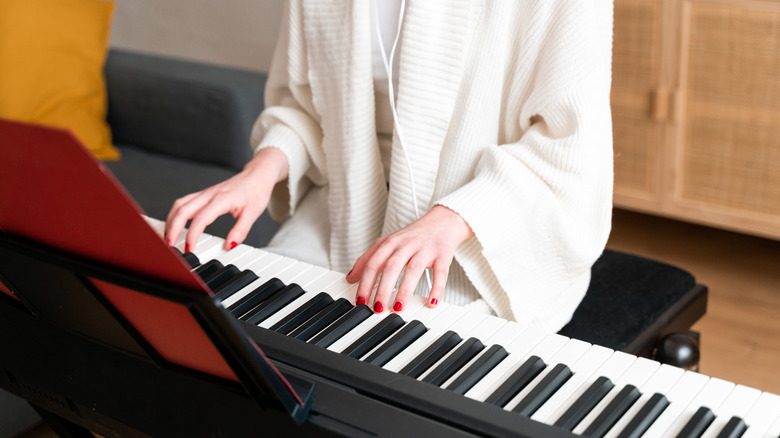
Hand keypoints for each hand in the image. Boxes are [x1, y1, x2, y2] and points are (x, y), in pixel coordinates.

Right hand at [164, 147, 288, 251]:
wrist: (257, 175)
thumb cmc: (255, 191)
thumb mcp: (253, 214)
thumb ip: (240, 231)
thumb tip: (230, 246)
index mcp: (222, 199)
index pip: (201, 218)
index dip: (192, 234)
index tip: (189, 248)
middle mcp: (210, 194)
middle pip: (183, 209)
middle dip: (173, 228)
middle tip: (171, 244)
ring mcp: (205, 193)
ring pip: (180, 204)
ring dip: (171, 220)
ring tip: (169, 236)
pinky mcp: (204, 194)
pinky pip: (184, 202)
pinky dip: (176, 214)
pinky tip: (175, 223)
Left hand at [346, 205, 473, 312]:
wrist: (443, 221)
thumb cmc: (413, 236)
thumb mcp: (388, 243)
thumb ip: (369, 258)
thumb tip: (350, 277)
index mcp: (391, 242)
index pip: (373, 263)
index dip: (365, 282)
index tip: (360, 301)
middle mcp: (407, 244)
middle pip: (391, 266)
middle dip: (382, 289)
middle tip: (378, 308)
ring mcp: (425, 249)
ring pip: (414, 269)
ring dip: (404, 291)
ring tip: (398, 308)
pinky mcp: (443, 255)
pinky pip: (440, 273)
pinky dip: (437, 288)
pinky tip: (432, 302)